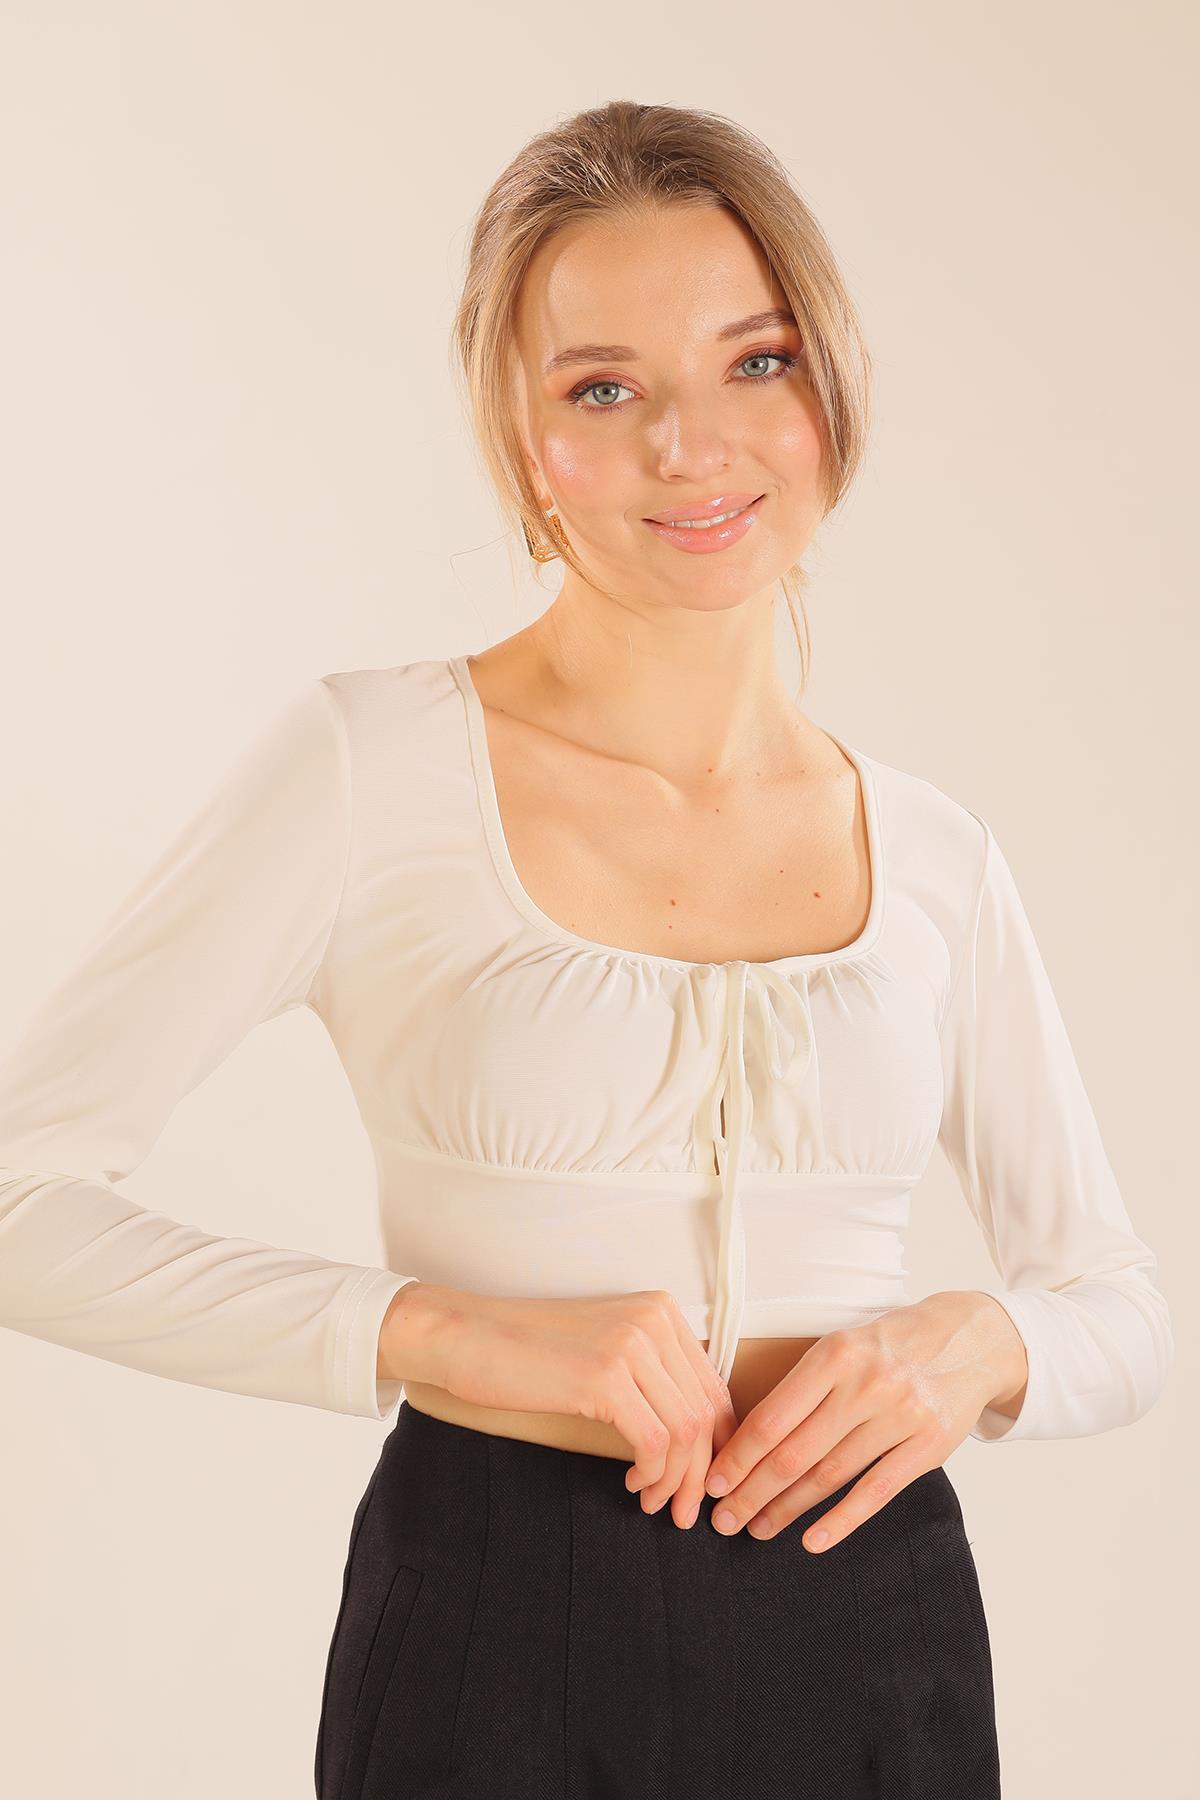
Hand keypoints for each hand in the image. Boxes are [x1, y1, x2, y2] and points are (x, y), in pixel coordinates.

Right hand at [437, 1287, 739, 1529]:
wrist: (468, 1336)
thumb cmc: (527, 1349)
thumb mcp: (604, 1348)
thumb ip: (650, 1374)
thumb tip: (691, 1432)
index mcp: (660, 1311)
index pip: (712, 1385)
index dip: (716, 1441)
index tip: (703, 1477)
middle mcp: (654, 1321)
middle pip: (705, 1411)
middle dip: (699, 1471)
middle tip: (683, 1509)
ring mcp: (631, 1346)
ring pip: (686, 1431)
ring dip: (675, 1480)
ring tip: (654, 1501)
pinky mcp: (605, 1377)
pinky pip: (654, 1441)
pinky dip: (652, 1473)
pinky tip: (633, 1482)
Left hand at [699, 1290, 1028, 1551]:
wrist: (969, 1339)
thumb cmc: (889, 1347)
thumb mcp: (843, 1346)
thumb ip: (802, 1387)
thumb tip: (745, 1441)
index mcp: (834, 1354)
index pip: (773, 1417)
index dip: (738, 1456)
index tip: (713, 1484)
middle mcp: (866, 1383)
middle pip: (795, 1452)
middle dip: (752, 1491)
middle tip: (724, 1520)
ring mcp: (901, 1415)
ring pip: (830, 1475)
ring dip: (788, 1509)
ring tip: (759, 1528)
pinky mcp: (929, 1445)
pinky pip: (876, 1491)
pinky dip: (841, 1521)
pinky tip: (812, 1541)